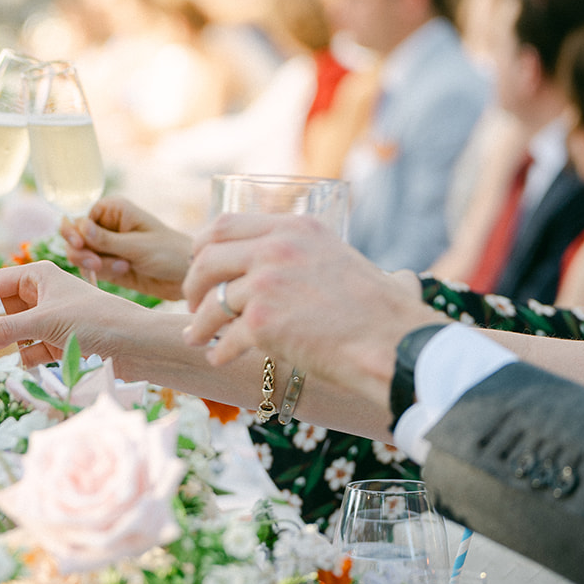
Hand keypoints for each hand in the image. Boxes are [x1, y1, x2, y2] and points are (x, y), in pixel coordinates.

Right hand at [0, 261, 135, 367]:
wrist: (136, 345)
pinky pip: (26, 349)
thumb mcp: (45, 322)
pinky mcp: (56, 342)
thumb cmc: (95, 320)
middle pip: (0, 307)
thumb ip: (5, 331)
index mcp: (39, 275)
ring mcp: (49, 319)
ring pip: (12, 330)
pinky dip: (14, 358)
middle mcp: (42, 294)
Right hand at [61, 198, 191, 298]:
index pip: (79, 218)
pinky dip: (101, 273)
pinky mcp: (108, 265)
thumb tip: (80, 227)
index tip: (81, 246)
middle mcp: (106, 225)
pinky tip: (123, 271)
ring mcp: (106, 246)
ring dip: (96, 264)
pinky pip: (91, 269)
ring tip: (121, 268)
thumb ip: (107, 240)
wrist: (186, 275)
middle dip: (82, 253)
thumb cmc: (169, 252)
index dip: (74, 232)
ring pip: (80, 256)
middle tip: (96, 263)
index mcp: (113, 210)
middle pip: (74, 238)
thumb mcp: (138, 246)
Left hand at [181, 214, 444, 408]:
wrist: (392, 342)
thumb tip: (270, 268)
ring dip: (199, 323)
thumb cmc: (375, 310)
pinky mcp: (264, 323)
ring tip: (196, 337)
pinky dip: (219, 352)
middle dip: (192, 284)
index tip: (198, 265)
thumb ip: (301, 254)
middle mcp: (277, 248)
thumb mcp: (337, 257)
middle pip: (207, 258)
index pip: (225, 224)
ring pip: (212, 301)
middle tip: (191, 303)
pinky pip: (226, 338)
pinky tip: (219, 359)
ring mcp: (267, 284)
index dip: (202, 246)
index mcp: (295, 227)